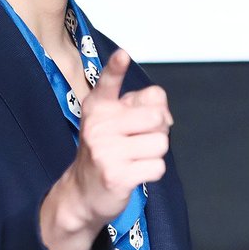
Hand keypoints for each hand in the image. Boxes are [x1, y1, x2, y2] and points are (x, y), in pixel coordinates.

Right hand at [69, 48, 172, 229]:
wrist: (83, 194)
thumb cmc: (106, 153)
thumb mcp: (114, 124)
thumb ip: (141, 108)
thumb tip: (166, 116)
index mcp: (98, 108)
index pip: (108, 83)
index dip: (116, 68)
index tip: (122, 55)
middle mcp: (98, 126)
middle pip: (156, 116)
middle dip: (157, 131)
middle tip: (139, 141)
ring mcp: (106, 151)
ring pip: (160, 143)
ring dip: (154, 154)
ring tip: (134, 158)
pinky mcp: (116, 175)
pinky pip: (157, 167)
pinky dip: (152, 172)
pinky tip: (134, 173)